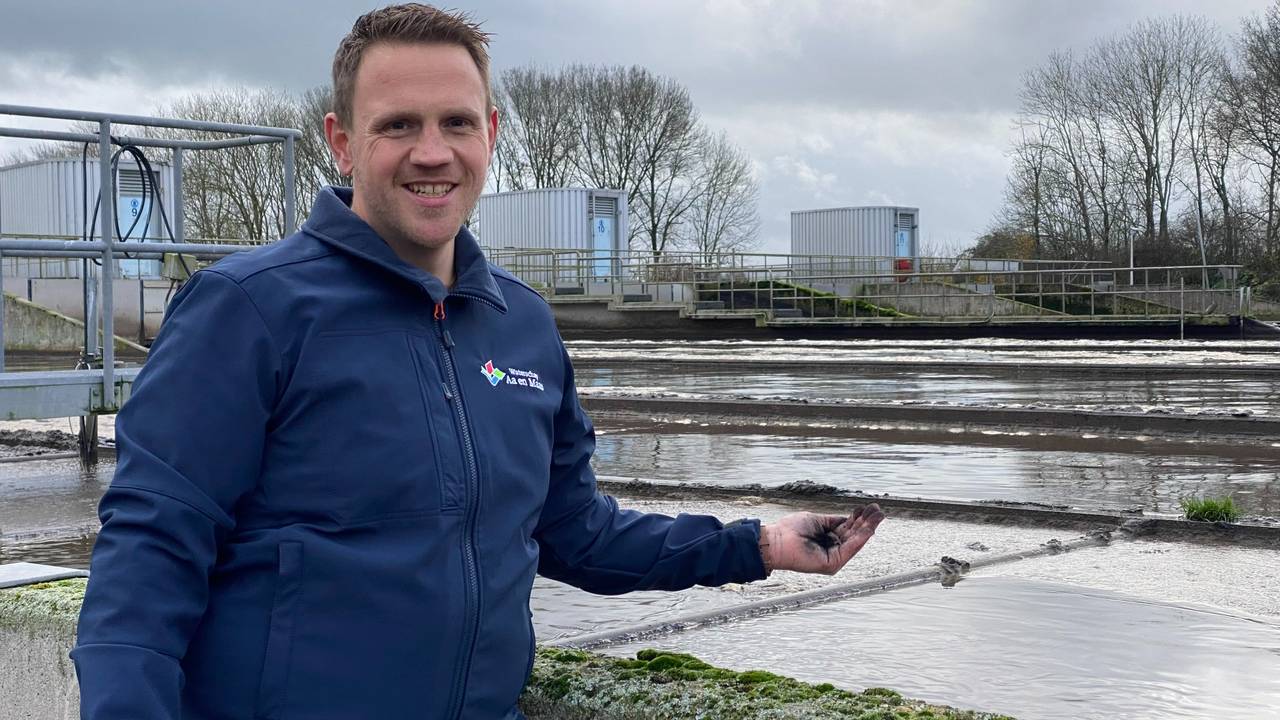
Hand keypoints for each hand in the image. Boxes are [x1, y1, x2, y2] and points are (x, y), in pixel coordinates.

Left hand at [761, 505, 884, 574]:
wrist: (777, 540)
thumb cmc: (790, 530)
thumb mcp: (817, 520)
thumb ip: (834, 521)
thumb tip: (849, 517)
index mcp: (827, 538)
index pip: (848, 527)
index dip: (859, 517)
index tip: (868, 507)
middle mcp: (832, 548)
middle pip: (854, 534)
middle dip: (868, 522)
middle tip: (879, 510)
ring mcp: (833, 557)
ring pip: (856, 541)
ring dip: (868, 528)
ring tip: (879, 515)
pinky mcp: (832, 564)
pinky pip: (850, 549)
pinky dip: (860, 538)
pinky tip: (868, 528)